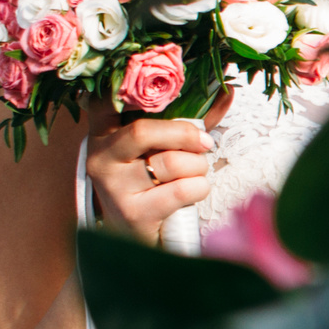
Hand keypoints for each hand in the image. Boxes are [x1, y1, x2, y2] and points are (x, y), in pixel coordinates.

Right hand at [83, 103, 220, 244]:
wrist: (136, 237)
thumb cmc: (154, 182)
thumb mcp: (162, 146)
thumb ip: (191, 117)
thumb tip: (228, 90)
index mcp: (103, 132)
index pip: (108, 100)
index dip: (136, 93)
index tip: (168, 94)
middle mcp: (100, 156)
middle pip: (145, 130)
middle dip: (186, 135)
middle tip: (204, 144)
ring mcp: (113, 186)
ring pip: (171, 162)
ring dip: (197, 167)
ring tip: (195, 174)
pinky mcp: (132, 212)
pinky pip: (182, 190)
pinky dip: (199, 188)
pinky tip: (194, 192)